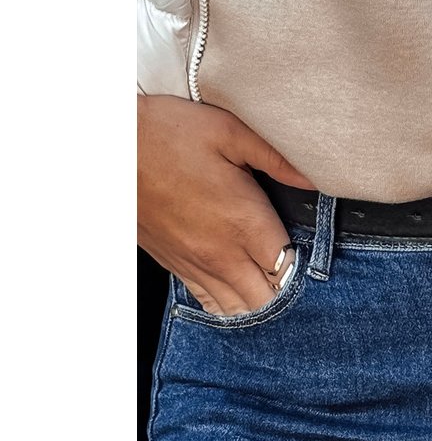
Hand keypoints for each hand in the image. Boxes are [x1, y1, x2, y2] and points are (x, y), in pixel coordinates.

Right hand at [138, 94, 316, 316]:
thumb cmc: (168, 132)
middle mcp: (222, 253)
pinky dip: (228, 303)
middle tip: (292, 268)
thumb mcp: (228, 132)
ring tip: (267, 281)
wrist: (108, 146)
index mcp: (244, 222)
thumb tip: (315, 179)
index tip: (306, 251)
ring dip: (258, 300)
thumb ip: (277, 159)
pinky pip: (209, 303)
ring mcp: (197, 264)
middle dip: (286, 290)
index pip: (289, 269)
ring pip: (239, 308)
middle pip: (268, 299)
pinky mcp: (175, 266)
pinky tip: (237, 289)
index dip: (304, 266)